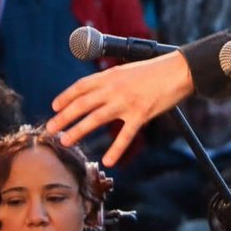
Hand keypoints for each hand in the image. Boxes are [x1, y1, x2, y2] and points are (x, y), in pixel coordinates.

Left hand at [46, 51, 194, 165]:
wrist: (179, 70)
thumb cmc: (156, 70)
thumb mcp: (128, 70)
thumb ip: (112, 81)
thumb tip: (98, 91)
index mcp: (111, 75)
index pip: (81, 86)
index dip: (66, 97)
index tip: (55, 106)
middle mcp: (114, 88)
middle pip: (82, 104)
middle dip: (63, 117)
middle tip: (51, 128)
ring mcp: (126, 102)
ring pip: (95, 118)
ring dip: (78, 131)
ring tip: (65, 141)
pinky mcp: (140, 114)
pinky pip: (125, 135)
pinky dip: (116, 149)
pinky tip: (108, 161)